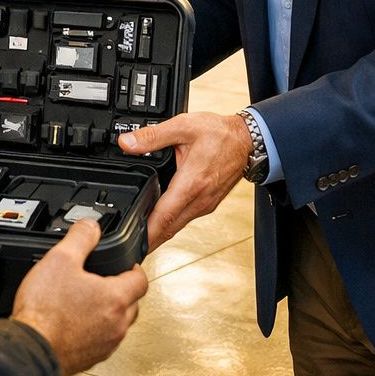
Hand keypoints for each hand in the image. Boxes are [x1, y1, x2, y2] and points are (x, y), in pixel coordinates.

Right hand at [12, 220, 147, 374]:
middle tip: (105, 281)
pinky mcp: (92, 357)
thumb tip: (91, 225)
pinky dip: (95, 330)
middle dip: (123, 290)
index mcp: (115, 298)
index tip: (127, 265)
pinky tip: (75, 322)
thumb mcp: (60, 259)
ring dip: (109, 312)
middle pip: (133, 303)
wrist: (31, 348)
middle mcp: (117, 324)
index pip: (141, 280)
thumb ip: (80, 238)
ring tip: (88, 301)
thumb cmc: (45, 311)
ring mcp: (106, 344)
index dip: (135, 268)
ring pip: (119, 324)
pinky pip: (102, 340)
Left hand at [118, 112, 250, 247]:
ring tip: (139, 239)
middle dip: (149, 240)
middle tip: (129, 249)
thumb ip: (153, 136)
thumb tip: (127, 142)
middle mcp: (200, 199)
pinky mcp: (208, 204)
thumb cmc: (220, 134)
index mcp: (192, 182)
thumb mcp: (183, 126)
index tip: (134, 244)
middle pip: (170, 227)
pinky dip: (171, 224)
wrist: (247, 140)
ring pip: (178, 225)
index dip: (147, 232)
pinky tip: (158, 223)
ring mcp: (206, 204)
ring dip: (159, 234)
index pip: (165, 215)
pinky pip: (186, 218)